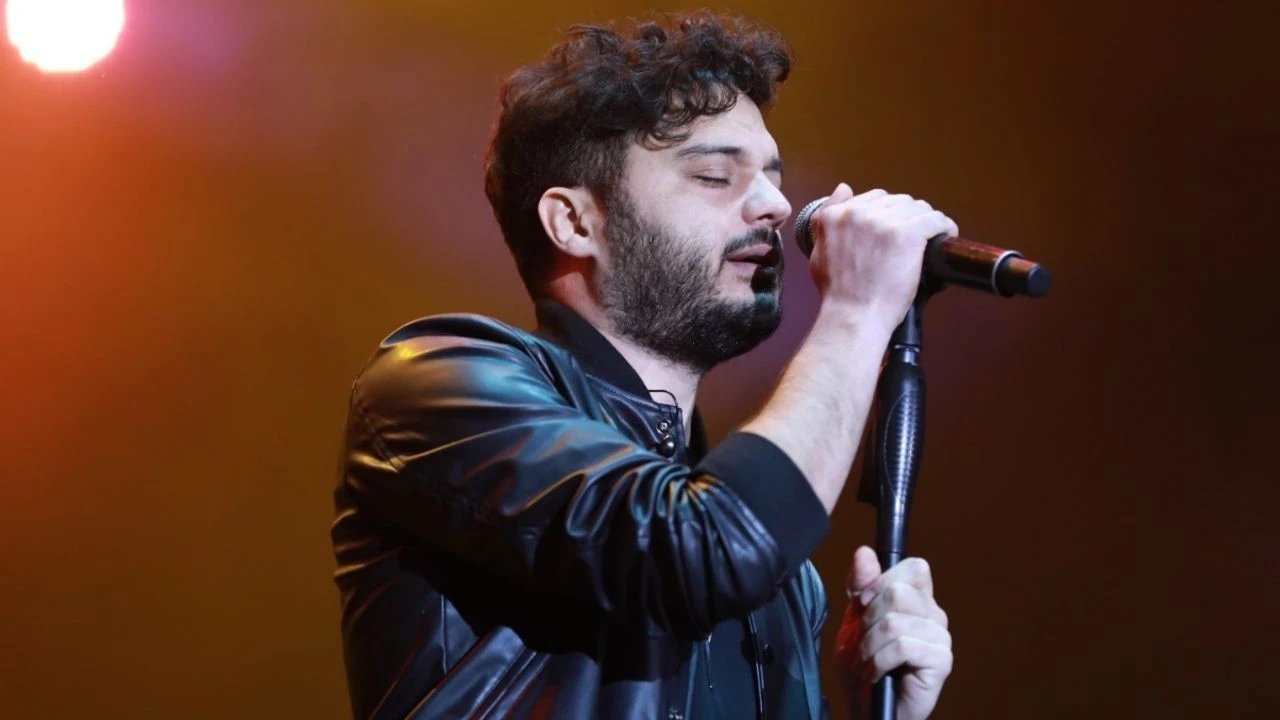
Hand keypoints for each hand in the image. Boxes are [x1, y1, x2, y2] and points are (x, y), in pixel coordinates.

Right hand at [806, 184, 958, 334]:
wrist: (854, 317)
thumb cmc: (838, 293)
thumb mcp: (819, 252)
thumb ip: (826, 219)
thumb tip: (843, 188)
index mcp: (834, 216)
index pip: (873, 198)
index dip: (887, 215)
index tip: (893, 231)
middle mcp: (857, 213)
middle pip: (897, 201)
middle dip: (906, 218)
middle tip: (911, 241)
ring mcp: (883, 222)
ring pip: (918, 208)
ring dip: (925, 222)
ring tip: (928, 240)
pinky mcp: (907, 234)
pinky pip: (935, 220)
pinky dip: (944, 228)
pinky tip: (944, 238)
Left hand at [835, 546, 952, 719]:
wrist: (865, 707)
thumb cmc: (863, 665)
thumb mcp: (854, 618)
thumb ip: (860, 584)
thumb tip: (865, 552)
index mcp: (917, 600)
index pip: (913, 567)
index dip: (882, 580)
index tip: (863, 603)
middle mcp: (933, 615)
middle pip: (897, 592)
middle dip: (868, 619)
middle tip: (864, 642)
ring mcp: (940, 637)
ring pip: (895, 621)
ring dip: (869, 646)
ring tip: (867, 662)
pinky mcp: (941, 661)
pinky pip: (902, 645)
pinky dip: (879, 661)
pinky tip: (877, 673)